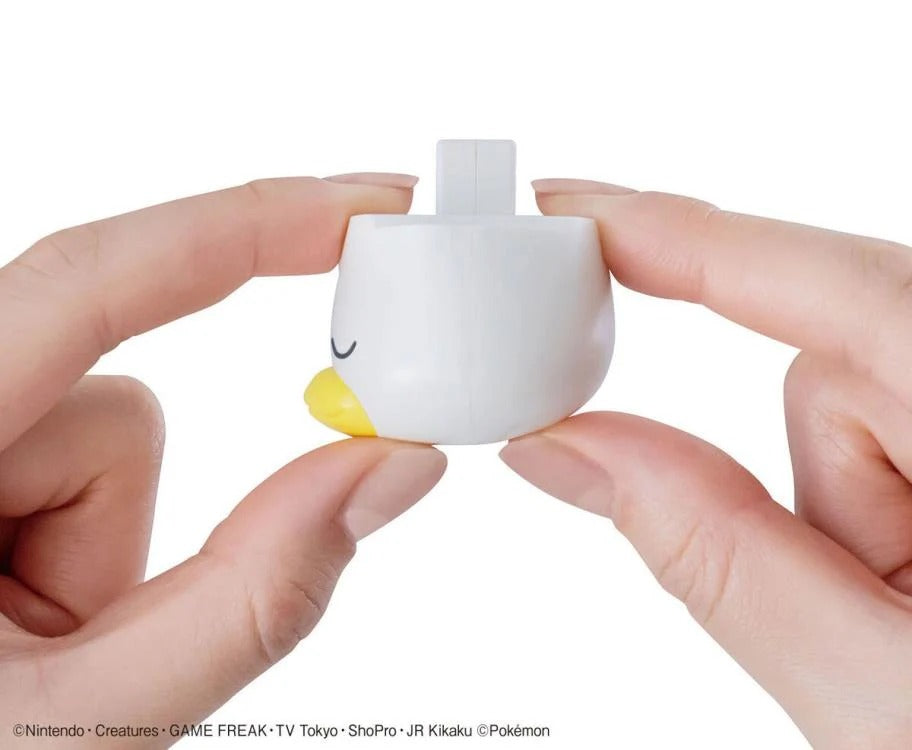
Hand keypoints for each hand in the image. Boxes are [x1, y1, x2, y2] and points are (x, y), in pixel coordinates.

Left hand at [0, 174, 445, 745]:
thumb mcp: (90, 722)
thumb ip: (258, 595)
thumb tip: (391, 465)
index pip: (85, 282)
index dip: (237, 225)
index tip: (357, 206)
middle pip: (109, 402)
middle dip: (127, 520)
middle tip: (85, 638)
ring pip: (101, 434)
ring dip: (99, 538)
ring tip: (31, 645)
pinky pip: (78, 456)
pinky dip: (79, 535)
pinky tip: (15, 615)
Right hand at [501, 179, 911, 748]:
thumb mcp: (874, 693)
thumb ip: (708, 555)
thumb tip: (567, 445)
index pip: (837, 288)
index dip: (682, 233)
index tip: (567, 210)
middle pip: (834, 360)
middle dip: (816, 475)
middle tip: (865, 600)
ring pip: (847, 397)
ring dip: (847, 500)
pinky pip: (873, 421)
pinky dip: (869, 493)